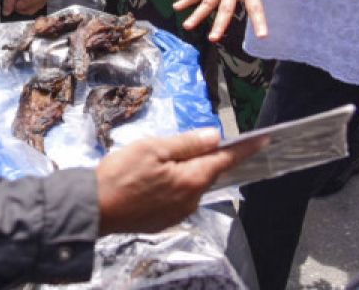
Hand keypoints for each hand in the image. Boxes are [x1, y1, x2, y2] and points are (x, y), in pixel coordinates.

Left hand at [2, 0, 50, 16]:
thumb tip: (6, 13)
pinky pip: (42, 0)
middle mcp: (40, 0)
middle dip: (22, 6)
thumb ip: (8, 2)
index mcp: (31, 0)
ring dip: (30, 3)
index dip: (15, 3)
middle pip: (29, 11)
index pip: (20, 9)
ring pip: (36, 7)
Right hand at [96, 128, 267, 234]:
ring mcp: (177, 214)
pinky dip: (171, 186)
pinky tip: (150, 181)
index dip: (245, 149)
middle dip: (202, 157)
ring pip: (189, 186)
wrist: (93, 208)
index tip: (265, 140)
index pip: (224, 160)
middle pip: (205, 173)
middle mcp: (191, 200)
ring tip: (155, 163)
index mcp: (191, 180)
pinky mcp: (163, 221)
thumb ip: (186, 143)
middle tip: (180, 144)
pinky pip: (176, 199)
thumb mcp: (153, 148)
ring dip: (183, 172)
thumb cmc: (121, 173)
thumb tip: (215, 137)